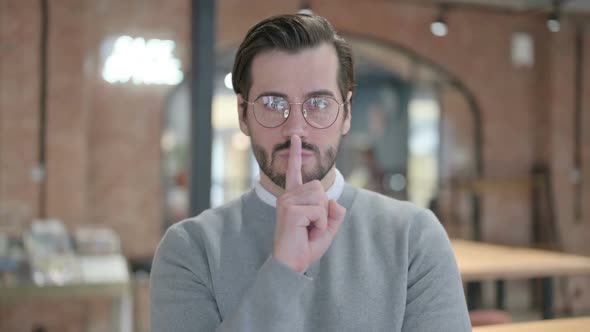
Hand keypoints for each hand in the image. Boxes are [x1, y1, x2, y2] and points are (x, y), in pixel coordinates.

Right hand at [273, 135, 345, 272]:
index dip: (295, 155)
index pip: (295, 173)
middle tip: (311, 227)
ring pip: (321, 198)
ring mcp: (287, 202)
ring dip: (322, 218)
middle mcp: (287, 197)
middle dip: (324, 210)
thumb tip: (333, 201)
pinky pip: (319, 210)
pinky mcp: (290, 210)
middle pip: (320, 188)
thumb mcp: (327, 229)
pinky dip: (319, 224)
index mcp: (293, 198)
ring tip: (308, 230)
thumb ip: (335, 214)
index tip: (295, 139)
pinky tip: (306, 232)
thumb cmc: (305, 247)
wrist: (291, 264)